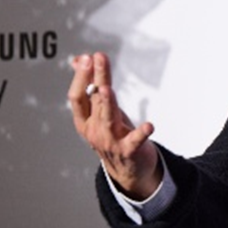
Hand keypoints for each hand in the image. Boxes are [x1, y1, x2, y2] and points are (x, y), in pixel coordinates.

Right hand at [67, 52, 159, 198]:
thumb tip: (79, 59)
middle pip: (94, 100)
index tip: (87, 58)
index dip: (81, 77)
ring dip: (107, 103)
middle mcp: (94, 130)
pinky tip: (150, 126)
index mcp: (84, 120)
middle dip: (96, 78)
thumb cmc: (114, 135)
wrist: (127, 170)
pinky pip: (135, 140)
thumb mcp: (100, 111)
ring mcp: (110, 141)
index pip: (78, 96)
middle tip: (97, 58)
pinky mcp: (129, 150)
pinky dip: (142, 133)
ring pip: (107, 118)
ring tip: (107, 89)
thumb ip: (91, 85)